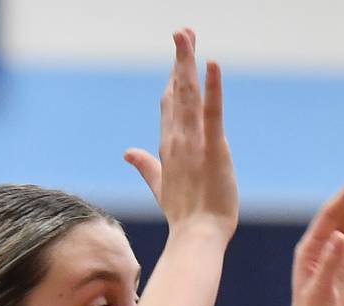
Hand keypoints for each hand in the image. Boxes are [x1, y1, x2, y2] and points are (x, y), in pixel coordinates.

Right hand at [124, 29, 238, 239]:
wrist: (197, 236)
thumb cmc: (185, 215)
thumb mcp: (161, 186)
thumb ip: (146, 166)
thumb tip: (128, 152)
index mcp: (168, 146)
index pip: (169, 104)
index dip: (172, 77)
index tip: (178, 55)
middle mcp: (177, 139)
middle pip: (175, 91)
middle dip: (179, 60)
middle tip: (183, 31)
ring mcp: (194, 143)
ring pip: (188, 95)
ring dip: (187, 63)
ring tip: (186, 35)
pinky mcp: (214, 149)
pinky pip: (212, 113)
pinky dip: (212, 88)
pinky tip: (212, 64)